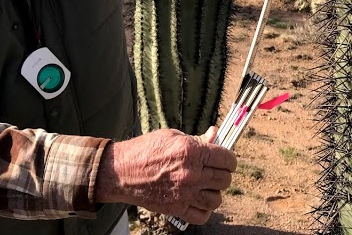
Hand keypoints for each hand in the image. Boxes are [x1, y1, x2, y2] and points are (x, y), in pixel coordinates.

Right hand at [95, 127, 235, 224]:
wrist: (122, 171)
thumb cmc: (146, 149)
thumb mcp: (172, 137)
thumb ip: (197, 139)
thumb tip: (215, 135)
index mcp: (191, 152)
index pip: (227, 159)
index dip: (229, 159)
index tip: (225, 159)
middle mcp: (191, 174)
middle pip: (224, 179)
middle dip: (222, 174)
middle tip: (213, 170)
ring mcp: (184, 193)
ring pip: (216, 199)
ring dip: (214, 192)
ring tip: (205, 185)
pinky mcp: (176, 208)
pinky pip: (202, 215)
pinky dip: (204, 209)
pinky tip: (198, 200)